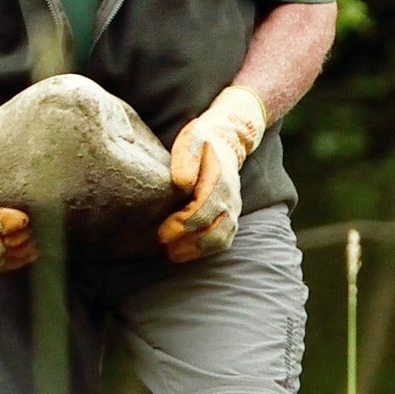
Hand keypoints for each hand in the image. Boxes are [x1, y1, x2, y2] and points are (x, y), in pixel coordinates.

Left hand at [162, 86, 266, 262]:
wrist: (226, 143)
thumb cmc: (201, 143)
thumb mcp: (191, 140)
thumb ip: (186, 159)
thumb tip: (182, 183)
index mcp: (219, 180)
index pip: (204, 209)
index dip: (183, 224)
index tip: (162, 231)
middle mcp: (230, 198)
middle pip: (214, 230)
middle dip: (188, 242)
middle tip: (164, 246)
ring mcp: (232, 209)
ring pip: (220, 239)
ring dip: (196, 249)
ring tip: (172, 253)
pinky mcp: (230, 218)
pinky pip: (223, 240)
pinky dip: (204, 250)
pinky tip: (184, 251)